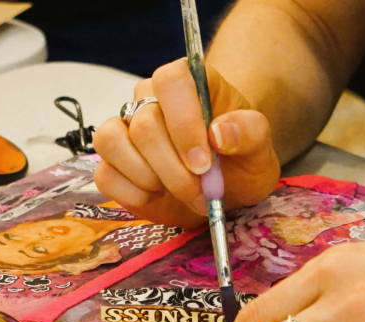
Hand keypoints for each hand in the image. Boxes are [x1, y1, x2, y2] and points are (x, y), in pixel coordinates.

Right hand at [93, 58, 280, 227]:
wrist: (226, 186)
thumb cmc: (240, 159)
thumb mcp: (260, 149)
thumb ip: (250, 132)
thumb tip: (218, 133)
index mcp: (188, 82)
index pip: (171, 81)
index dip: (183, 123)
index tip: (203, 163)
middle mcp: (149, 98)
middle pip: (144, 125)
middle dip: (174, 169)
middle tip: (200, 192)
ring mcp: (124, 129)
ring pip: (112, 143)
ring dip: (150, 179)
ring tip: (180, 193)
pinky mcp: (111, 162)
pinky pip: (105, 175)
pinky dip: (133, 194)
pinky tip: (157, 197)